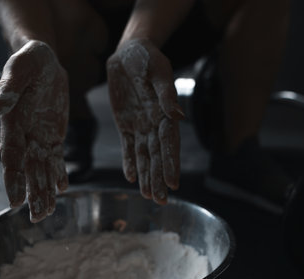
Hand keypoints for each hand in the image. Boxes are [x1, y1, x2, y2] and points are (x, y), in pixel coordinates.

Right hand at [0, 40, 68, 221]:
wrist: (45, 60)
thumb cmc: (28, 62)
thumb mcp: (19, 71)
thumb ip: (8, 90)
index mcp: (13, 124)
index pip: (12, 157)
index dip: (14, 179)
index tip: (15, 202)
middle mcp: (25, 135)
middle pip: (28, 170)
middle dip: (32, 194)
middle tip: (37, 218)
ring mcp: (40, 136)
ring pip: (43, 168)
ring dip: (45, 190)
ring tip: (48, 212)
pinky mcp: (55, 134)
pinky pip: (57, 158)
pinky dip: (60, 173)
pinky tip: (63, 188)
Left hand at [106, 38, 184, 203]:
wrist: (128, 53)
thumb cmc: (147, 58)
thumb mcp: (157, 71)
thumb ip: (165, 93)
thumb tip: (178, 115)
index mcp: (164, 113)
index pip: (169, 143)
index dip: (171, 163)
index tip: (172, 184)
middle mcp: (154, 123)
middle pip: (158, 155)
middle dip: (159, 178)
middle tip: (160, 200)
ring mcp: (139, 126)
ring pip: (144, 156)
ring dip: (146, 175)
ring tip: (147, 195)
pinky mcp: (125, 124)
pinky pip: (128, 147)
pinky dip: (130, 161)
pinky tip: (131, 177)